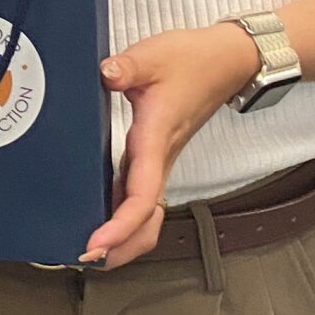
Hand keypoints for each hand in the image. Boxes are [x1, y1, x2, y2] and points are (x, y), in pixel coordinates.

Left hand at [83, 22, 257, 267]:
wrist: (227, 61)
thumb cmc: (194, 61)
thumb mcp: (154, 55)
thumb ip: (127, 66)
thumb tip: (106, 74)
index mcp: (157, 140)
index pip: (141, 197)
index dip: (119, 226)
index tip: (96, 243)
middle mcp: (162, 159)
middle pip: (148, 223)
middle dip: (122, 248)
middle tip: (86, 259)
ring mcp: (163, 161)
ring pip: (149, 216)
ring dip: (125, 239)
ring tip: (92, 249)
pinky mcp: (160, 157)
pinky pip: (144, 198)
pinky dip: (126, 217)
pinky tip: (104, 217)